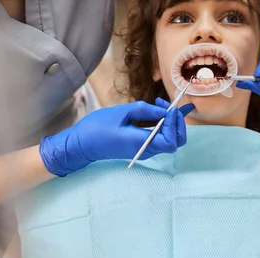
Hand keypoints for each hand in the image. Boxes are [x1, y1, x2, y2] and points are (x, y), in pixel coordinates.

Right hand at [40, 100, 193, 175]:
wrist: (81, 145)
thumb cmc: (97, 128)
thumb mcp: (121, 113)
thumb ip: (145, 110)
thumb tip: (165, 111)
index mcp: (142, 143)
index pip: (171, 141)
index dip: (175, 124)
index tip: (168, 108)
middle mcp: (146, 150)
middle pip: (175, 142)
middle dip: (178, 124)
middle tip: (169, 107)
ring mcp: (144, 150)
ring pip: (169, 140)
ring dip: (170, 122)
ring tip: (159, 105)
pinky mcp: (140, 147)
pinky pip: (159, 138)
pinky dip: (164, 125)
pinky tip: (159, 112)